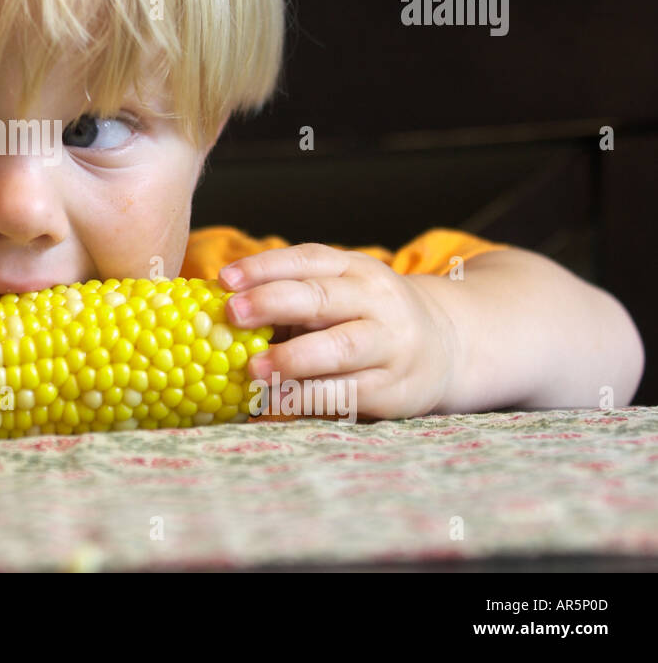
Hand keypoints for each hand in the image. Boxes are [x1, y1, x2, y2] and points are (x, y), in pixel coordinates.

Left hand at [219, 243, 462, 419]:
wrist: (447, 344)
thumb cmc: (364, 317)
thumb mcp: (339, 292)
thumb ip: (290, 297)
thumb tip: (215, 311)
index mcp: (355, 269)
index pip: (307, 260)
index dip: (265, 267)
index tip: (226, 279)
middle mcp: (376, 300)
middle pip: (322, 297)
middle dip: (273, 303)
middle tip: (232, 313)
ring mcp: (390, 343)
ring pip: (340, 347)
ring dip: (292, 358)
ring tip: (253, 368)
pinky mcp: (394, 387)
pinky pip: (348, 392)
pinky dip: (309, 396)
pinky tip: (276, 401)